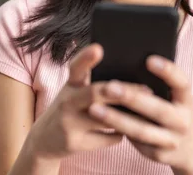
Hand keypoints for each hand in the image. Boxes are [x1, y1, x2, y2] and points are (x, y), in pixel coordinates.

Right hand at [28, 44, 152, 159]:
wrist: (44, 140)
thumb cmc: (70, 109)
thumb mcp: (74, 91)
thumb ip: (94, 82)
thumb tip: (130, 73)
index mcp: (70, 85)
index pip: (76, 68)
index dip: (86, 57)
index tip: (98, 48)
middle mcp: (66, 102)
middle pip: (95, 93)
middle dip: (122, 91)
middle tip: (147, 90)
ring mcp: (69, 124)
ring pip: (105, 118)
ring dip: (128, 115)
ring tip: (147, 109)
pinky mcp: (74, 143)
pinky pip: (108, 138)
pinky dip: (120, 134)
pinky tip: (126, 131)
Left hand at [86, 55, 192, 173]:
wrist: (188, 148)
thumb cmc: (172, 112)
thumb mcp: (174, 98)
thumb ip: (159, 85)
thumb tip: (127, 65)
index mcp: (187, 100)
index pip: (181, 83)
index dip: (168, 71)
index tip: (148, 60)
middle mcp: (183, 121)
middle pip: (158, 109)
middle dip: (132, 98)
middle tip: (109, 87)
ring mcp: (172, 140)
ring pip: (142, 130)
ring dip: (117, 119)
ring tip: (94, 108)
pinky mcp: (158, 154)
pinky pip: (136, 142)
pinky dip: (118, 131)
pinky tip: (101, 123)